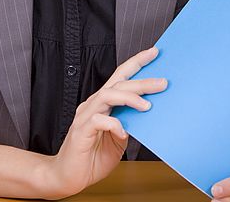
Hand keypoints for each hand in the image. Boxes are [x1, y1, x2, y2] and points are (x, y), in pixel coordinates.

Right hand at [49, 46, 166, 197]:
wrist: (66, 177)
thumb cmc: (91, 157)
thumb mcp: (118, 139)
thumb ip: (128, 124)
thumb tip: (146, 112)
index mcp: (102, 103)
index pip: (120, 76)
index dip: (136, 62)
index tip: (154, 53)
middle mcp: (93, 104)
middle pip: (118, 83)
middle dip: (142, 80)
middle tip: (162, 82)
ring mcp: (86, 116)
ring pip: (108, 95)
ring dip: (130, 97)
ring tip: (147, 105)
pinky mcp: (81, 131)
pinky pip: (98, 120)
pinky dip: (113, 124)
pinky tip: (123, 133)